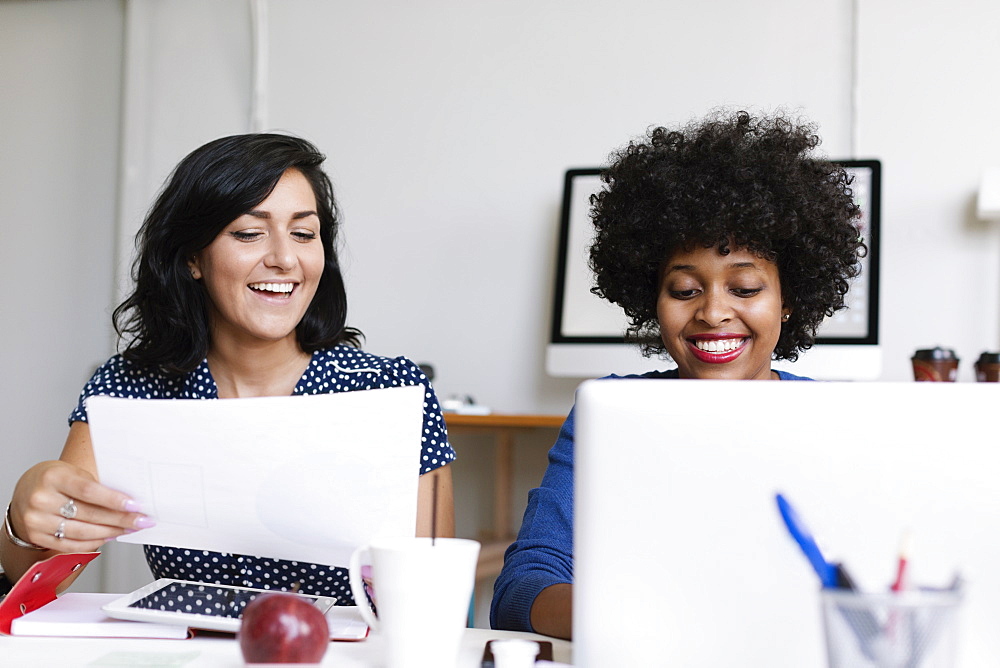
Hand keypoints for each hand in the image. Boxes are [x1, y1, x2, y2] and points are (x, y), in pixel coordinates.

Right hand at [8, 460, 153, 552]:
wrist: (25, 492)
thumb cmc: (54, 479)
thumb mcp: (72, 473)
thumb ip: (94, 486)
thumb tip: (128, 502)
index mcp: (53, 477)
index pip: (88, 490)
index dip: (114, 500)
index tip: (135, 505)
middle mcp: (41, 499)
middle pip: (88, 514)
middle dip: (120, 519)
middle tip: (141, 521)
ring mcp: (36, 520)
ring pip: (81, 532)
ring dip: (110, 532)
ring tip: (128, 529)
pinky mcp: (36, 537)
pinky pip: (70, 545)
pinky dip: (93, 543)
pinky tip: (108, 537)